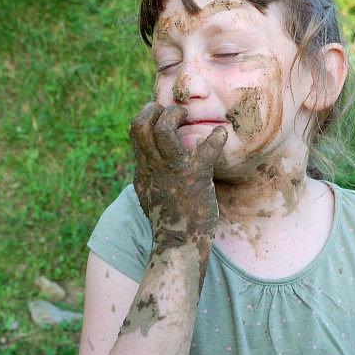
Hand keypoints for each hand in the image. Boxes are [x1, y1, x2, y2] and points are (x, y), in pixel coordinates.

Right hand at [130, 102, 226, 258]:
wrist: (180, 244)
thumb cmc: (167, 221)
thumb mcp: (147, 196)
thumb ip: (143, 179)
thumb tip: (140, 167)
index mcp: (144, 169)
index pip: (134, 133)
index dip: (146, 116)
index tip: (160, 114)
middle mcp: (154, 167)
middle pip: (140, 125)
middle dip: (155, 109)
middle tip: (173, 111)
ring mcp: (174, 171)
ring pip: (163, 130)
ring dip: (175, 116)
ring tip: (187, 118)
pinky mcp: (196, 176)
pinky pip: (207, 148)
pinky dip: (216, 137)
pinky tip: (221, 134)